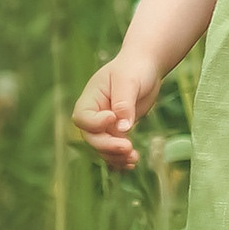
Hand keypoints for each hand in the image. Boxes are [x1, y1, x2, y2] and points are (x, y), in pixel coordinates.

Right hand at [71, 53, 161, 170]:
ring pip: (103, 147)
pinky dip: (122, 158)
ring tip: (134, 158)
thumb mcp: (128, 81)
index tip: (113, 117)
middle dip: (107, 145)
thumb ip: (124, 104)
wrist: (146, 67)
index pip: (82, 118)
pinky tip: (133, 162)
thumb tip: (122, 129)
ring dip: (116, 156)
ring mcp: (106, 124)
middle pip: (91, 137)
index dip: (95, 123)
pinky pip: (115, 149)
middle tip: (128, 147)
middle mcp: (95, 113)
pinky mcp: (118, 131)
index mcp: (90, 98)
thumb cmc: (134, 68)